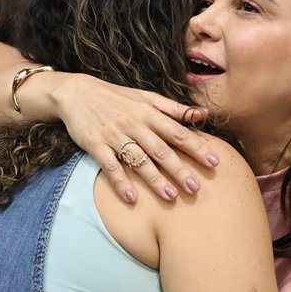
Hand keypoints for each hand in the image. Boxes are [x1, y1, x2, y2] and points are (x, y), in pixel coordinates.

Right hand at [52, 73, 218, 202]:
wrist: (76, 93)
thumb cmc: (115, 97)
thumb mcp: (145, 97)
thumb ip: (174, 108)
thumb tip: (202, 114)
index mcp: (149, 113)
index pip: (178, 132)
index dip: (197, 147)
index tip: (214, 162)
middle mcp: (135, 124)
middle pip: (161, 149)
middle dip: (180, 169)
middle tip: (196, 188)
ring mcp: (115, 135)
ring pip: (138, 159)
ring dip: (154, 179)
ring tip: (170, 196)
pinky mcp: (96, 145)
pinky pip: (110, 166)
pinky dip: (120, 182)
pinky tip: (131, 198)